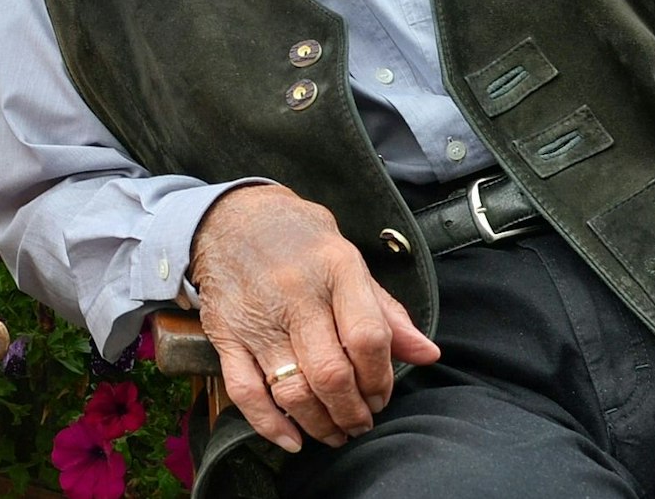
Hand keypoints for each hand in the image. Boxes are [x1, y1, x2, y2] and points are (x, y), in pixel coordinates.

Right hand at [191, 184, 439, 452]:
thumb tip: (428, 354)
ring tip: (336, 432)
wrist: (229, 216)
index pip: (367, 338)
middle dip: (353, 412)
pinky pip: (246, 391)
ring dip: (320, 423)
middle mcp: (295, 294)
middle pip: (331, 373)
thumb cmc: (299, 239)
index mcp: (335, 268)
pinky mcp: (226, 335)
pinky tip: (293, 438)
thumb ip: (385, 311)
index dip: (381, 378)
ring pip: (292, 390)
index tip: (382, 395)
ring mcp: (256, 317)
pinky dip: (269, 424)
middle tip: (362, 422)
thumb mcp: (348, 259)